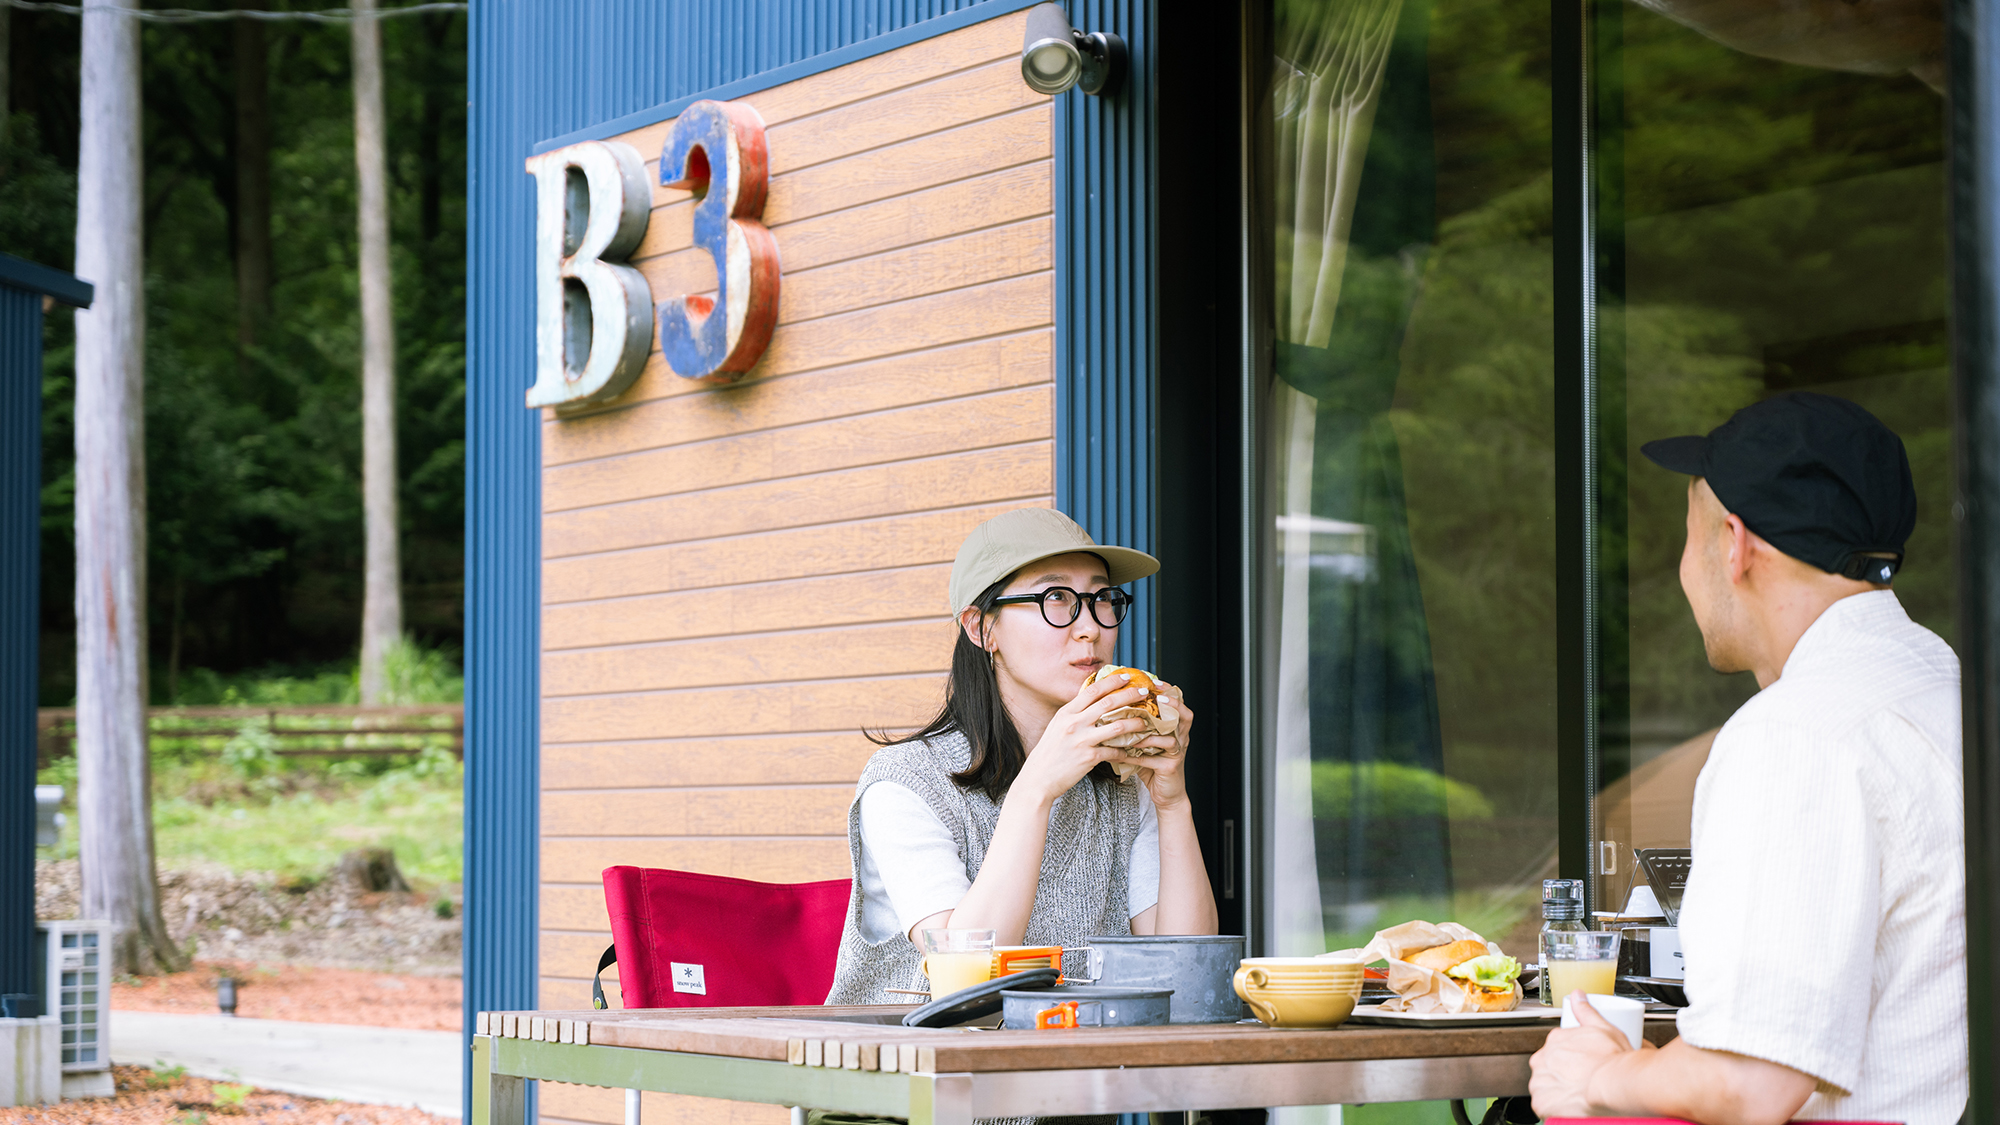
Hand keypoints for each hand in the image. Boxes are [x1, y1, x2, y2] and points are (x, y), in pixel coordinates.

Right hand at [1014, 671, 1155, 804]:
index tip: (1126, 676)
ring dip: (1135, 722)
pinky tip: (1131, 750)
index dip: (1112, 681)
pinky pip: (1114, 751)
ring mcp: (1082, 740)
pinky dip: (1124, 750)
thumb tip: (1092, 702)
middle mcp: (1074, 723)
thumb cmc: (1048, 753)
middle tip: (1143, 692)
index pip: (1092, 690)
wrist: (1038, 779)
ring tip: (1145, 721)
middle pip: (1108, 703)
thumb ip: (1074, 714)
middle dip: (1129, 695)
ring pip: (1117, 726)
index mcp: (1066, 712)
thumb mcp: (1057, 727)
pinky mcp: (1089, 757)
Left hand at [1132, 682, 1193, 808]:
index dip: (1170, 692)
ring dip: (1154, 730)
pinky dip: (1140, 753)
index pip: (1178, 704)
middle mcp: (1180, 738)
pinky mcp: (1171, 767)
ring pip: (1172, 736)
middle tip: (1158, 697)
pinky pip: (1155, 758)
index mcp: (1174, 728)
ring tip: (1139, 724)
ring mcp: (1178, 752)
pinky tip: (1125, 751)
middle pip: (1185, 716)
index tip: (1155, 681)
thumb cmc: (1152, 764)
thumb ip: (1134, 726)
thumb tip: (1108, 708)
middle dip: (1172, 704)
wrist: (1165, 794)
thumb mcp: (1144, 742)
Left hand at [1529, 995, 1640, 1116]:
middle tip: (1583, 1080)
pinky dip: (1554, 1107)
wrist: (1615, 1085)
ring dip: (1558, 1090)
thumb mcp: (1603, 1027)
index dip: (1570, 1058)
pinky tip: (1570, 1105)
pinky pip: (1544, 1105)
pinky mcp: (1541, 1103)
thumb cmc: (1613, 1060)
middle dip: (1562, 1073)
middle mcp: (1543, 1059)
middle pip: (1549, 1067)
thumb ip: (1586, 1010)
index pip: (1556, 1049)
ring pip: (1545, 1086)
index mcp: (1555, 1040)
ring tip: (1579, 1094)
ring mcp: (1540, 1081)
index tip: (1581, 1065)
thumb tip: (1577, 995)